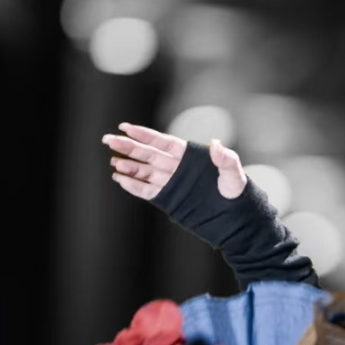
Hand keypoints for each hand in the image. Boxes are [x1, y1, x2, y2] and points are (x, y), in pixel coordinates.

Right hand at [102, 123, 246, 200]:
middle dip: (127, 147)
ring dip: (128, 166)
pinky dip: (133, 185)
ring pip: (144, 172)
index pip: (161, 142)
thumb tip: (216, 143)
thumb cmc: (237, 193)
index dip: (143, 134)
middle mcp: (177, 167)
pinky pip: (147, 190)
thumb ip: (225, 158)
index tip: (125, 127)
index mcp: (188, 156)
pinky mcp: (169, 199)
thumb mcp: (233, 174)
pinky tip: (119, 179)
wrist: (235, 218)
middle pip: (148, 154)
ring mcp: (172, 183)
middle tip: (108, 139)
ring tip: (112, 161)